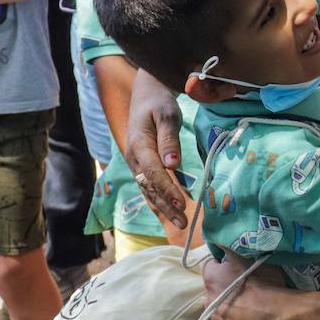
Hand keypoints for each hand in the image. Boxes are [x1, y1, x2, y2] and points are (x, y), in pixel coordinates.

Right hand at [123, 70, 188, 228]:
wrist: (146, 96)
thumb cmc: (159, 102)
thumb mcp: (167, 114)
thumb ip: (169, 139)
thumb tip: (173, 164)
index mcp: (139, 146)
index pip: (154, 173)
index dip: (168, 190)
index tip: (183, 204)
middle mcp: (134, 159)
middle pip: (151, 188)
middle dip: (168, 207)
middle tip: (184, 224)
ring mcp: (136, 164)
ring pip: (149, 191)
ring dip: (164, 208)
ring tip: (181, 223)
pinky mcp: (142, 166)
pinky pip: (149, 187)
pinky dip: (158, 201)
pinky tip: (169, 213)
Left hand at [203, 251, 291, 319]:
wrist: (275, 317)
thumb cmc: (261, 283)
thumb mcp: (247, 257)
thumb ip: (229, 247)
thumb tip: (216, 237)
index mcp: (210, 277)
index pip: (211, 263)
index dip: (224, 262)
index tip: (238, 264)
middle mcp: (207, 298)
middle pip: (215, 285)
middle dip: (226, 283)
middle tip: (246, 282)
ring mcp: (215, 319)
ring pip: (220, 304)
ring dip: (230, 301)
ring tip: (250, 301)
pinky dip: (235, 317)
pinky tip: (249, 316)